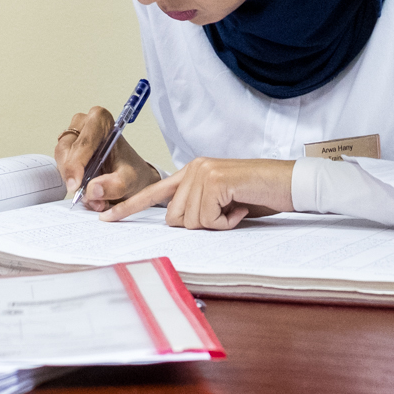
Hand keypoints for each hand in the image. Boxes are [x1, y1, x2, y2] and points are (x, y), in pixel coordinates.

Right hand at [54, 108, 159, 208]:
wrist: (127, 175)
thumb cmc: (129, 170)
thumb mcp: (129, 180)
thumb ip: (115, 186)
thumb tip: (93, 190)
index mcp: (103, 121)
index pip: (84, 140)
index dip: (77, 163)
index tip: (76, 184)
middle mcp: (85, 123)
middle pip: (67, 147)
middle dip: (71, 172)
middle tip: (79, 192)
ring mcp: (73, 134)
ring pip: (61, 157)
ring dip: (69, 177)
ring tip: (86, 192)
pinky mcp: (67, 148)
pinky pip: (59, 163)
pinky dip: (68, 178)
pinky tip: (81, 186)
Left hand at [100, 156, 294, 229]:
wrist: (286, 183)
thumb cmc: (256, 195)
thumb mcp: (221, 202)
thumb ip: (197, 207)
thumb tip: (178, 223)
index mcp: (191, 172)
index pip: (153, 193)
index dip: (129, 209)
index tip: (106, 219)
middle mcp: (193, 169)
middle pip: (174, 218)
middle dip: (201, 224)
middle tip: (226, 212)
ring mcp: (203, 173)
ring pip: (190, 221)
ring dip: (216, 223)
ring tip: (235, 207)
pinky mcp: (215, 181)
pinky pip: (208, 219)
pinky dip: (226, 222)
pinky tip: (240, 206)